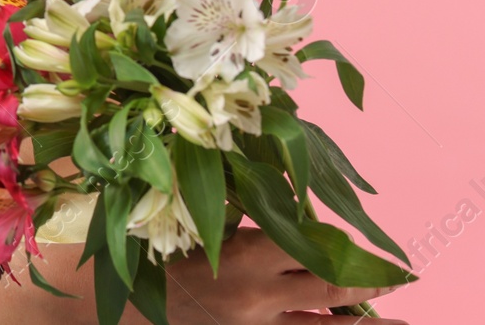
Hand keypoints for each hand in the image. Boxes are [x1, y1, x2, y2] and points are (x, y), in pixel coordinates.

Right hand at [152, 226, 414, 324]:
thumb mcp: (203, 227)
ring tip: (398, 320)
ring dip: (362, 322)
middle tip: (398, 277)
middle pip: (332, 289)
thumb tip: (296, 214)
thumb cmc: (161, 256)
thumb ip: (249, 221)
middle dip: (369, 283)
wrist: (129, 308)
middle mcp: (260, 295)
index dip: (343, 244)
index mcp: (246, 255)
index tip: (359, 240)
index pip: (313, 246)